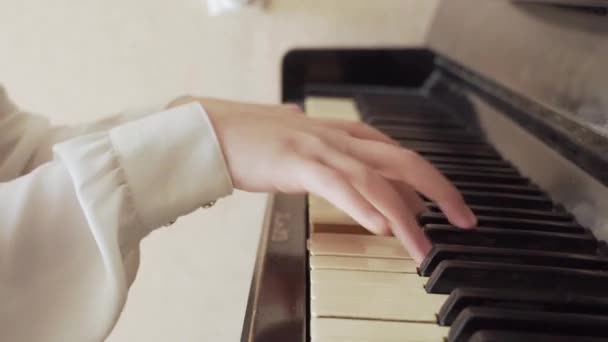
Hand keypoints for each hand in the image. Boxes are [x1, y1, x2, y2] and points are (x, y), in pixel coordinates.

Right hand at [169, 96, 476, 261]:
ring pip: (376, 180)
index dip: (429, 181)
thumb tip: (344, 177)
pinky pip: (338, 185)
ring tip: (424, 247)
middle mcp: (338, 138)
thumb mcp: (300, 149)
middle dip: (440, 192)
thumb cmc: (252, 141)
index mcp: (341, 134)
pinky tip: (381, 226)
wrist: (212, 130)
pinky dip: (363, 205)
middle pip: (403, 161)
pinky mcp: (296, 162)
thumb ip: (326, 161)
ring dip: (405, 216)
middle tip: (464, 220)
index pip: (397, 156)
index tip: (447, 207)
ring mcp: (319, 148)